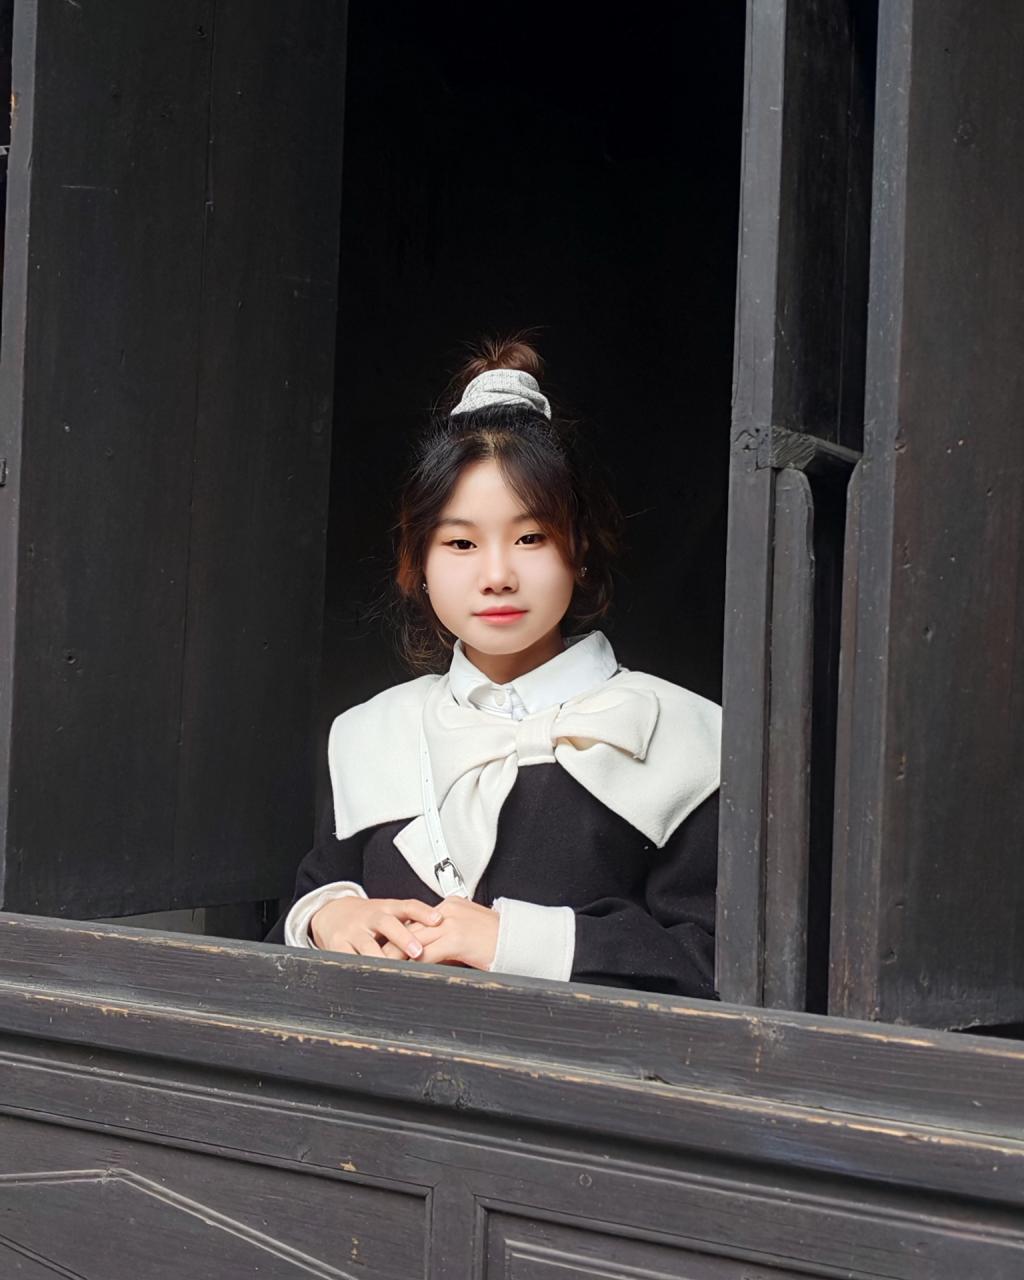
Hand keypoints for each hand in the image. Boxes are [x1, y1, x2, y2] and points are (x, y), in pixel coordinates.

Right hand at [310, 896, 441, 958]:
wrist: (332, 912)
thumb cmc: (369, 918)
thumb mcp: (389, 914)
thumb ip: (412, 924)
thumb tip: (445, 936)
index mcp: (387, 908)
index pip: (408, 906)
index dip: (423, 912)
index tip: (438, 919)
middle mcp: (370, 917)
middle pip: (388, 924)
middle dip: (403, 938)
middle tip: (418, 950)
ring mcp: (353, 931)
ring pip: (368, 946)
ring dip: (382, 959)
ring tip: (395, 971)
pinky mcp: (337, 944)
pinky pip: (348, 959)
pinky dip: (360, 969)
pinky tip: (370, 978)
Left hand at [380, 896, 498, 970]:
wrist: (519, 941)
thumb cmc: (497, 941)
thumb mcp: (469, 933)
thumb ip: (448, 938)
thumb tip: (429, 954)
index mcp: (451, 905)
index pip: (418, 919)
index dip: (401, 934)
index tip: (386, 944)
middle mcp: (449, 910)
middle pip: (411, 927)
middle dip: (391, 942)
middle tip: (372, 954)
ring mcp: (451, 923)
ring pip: (413, 939)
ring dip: (394, 954)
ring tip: (378, 965)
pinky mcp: (456, 938)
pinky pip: (426, 952)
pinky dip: (410, 963)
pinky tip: (401, 972)